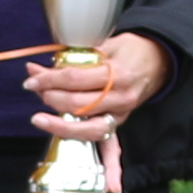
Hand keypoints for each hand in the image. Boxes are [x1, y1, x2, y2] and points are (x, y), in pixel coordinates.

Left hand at [29, 32, 169, 133]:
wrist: (160, 60)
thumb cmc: (132, 49)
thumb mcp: (105, 44)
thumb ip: (74, 58)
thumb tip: (37, 68)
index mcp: (117, 73)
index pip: (75, 78)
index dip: (49, 79)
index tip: (32, 78)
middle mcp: (121, 97)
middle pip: (77, 103)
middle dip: (50, 97)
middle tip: (35, 89)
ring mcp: (121, 113)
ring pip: (87, 128)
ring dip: (59, 125)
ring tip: (39, 118)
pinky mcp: (119, 122)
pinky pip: (99, 137)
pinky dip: (86, 143)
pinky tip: (79, 148)